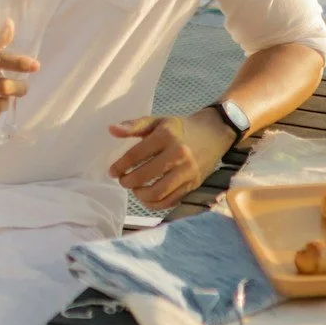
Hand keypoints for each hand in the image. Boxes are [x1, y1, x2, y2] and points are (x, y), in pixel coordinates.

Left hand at [108, 108, 234, 211]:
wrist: (213, 134)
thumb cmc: (180, 128)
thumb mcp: (158, 121)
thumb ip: (134, 125)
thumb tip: (112, 130)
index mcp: (166, 135)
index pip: (136, 155)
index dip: (120, 166)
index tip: (113, 171)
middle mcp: (178, 153)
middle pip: (144, 176)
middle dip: (127, 181)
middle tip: (123, 180)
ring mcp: (187, 171)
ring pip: (157, 193)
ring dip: (139, 194)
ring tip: (135, 188)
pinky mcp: (193, 185)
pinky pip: (170, 201)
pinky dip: (154, 204)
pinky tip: (147, 197)